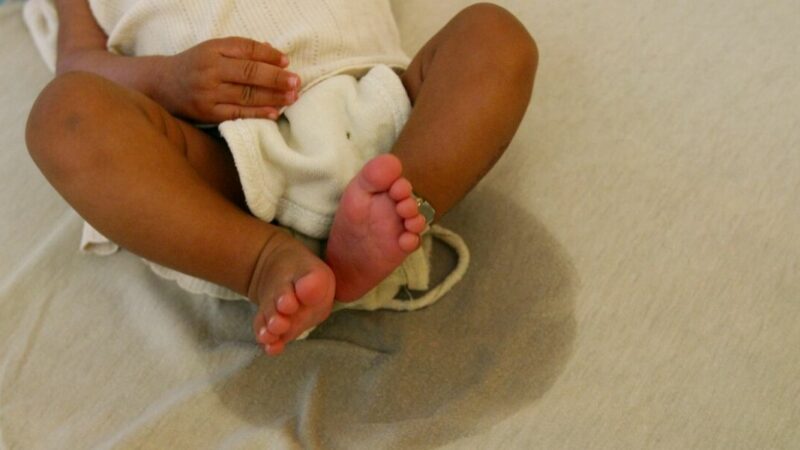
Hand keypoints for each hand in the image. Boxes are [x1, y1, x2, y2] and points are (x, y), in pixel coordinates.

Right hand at [156, 37, 300, 122]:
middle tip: (296, 81)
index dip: (269, 55)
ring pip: (246, 95)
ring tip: (292, 97)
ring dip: (273, 97)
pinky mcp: (207, 113)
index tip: (286, 62)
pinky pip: (238, 114)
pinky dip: (258, 114)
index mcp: (212, 49)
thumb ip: (242, 51)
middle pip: (249, 73)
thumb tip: (275, 54)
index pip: (246, 49)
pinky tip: (274, 113)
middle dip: (276, 78)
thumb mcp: (214, 50)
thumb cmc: (196, 65)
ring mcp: (208, 92)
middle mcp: (210, 69)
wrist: (162, 85)